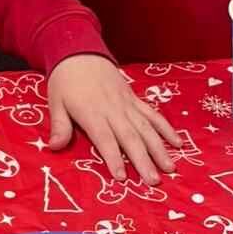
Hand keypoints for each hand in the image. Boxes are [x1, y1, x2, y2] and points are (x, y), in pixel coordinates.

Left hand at [48, 54, 180, 184]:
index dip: (113, 158)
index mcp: (92, 112)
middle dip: (142, 160)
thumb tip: (54, 147)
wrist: (79, 51)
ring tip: (170, 167)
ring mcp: (127, 104)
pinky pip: (152, 114)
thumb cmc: (65, 81)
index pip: (104, 139)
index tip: (122, 178)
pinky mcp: (135, 98)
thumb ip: (60, 125)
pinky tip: (177, 142)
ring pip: (146, 128)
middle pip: (130, 137)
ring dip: (158, 148)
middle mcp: (113, 109)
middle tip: (154, 181)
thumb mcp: (55, 102)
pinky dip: (166, 128)